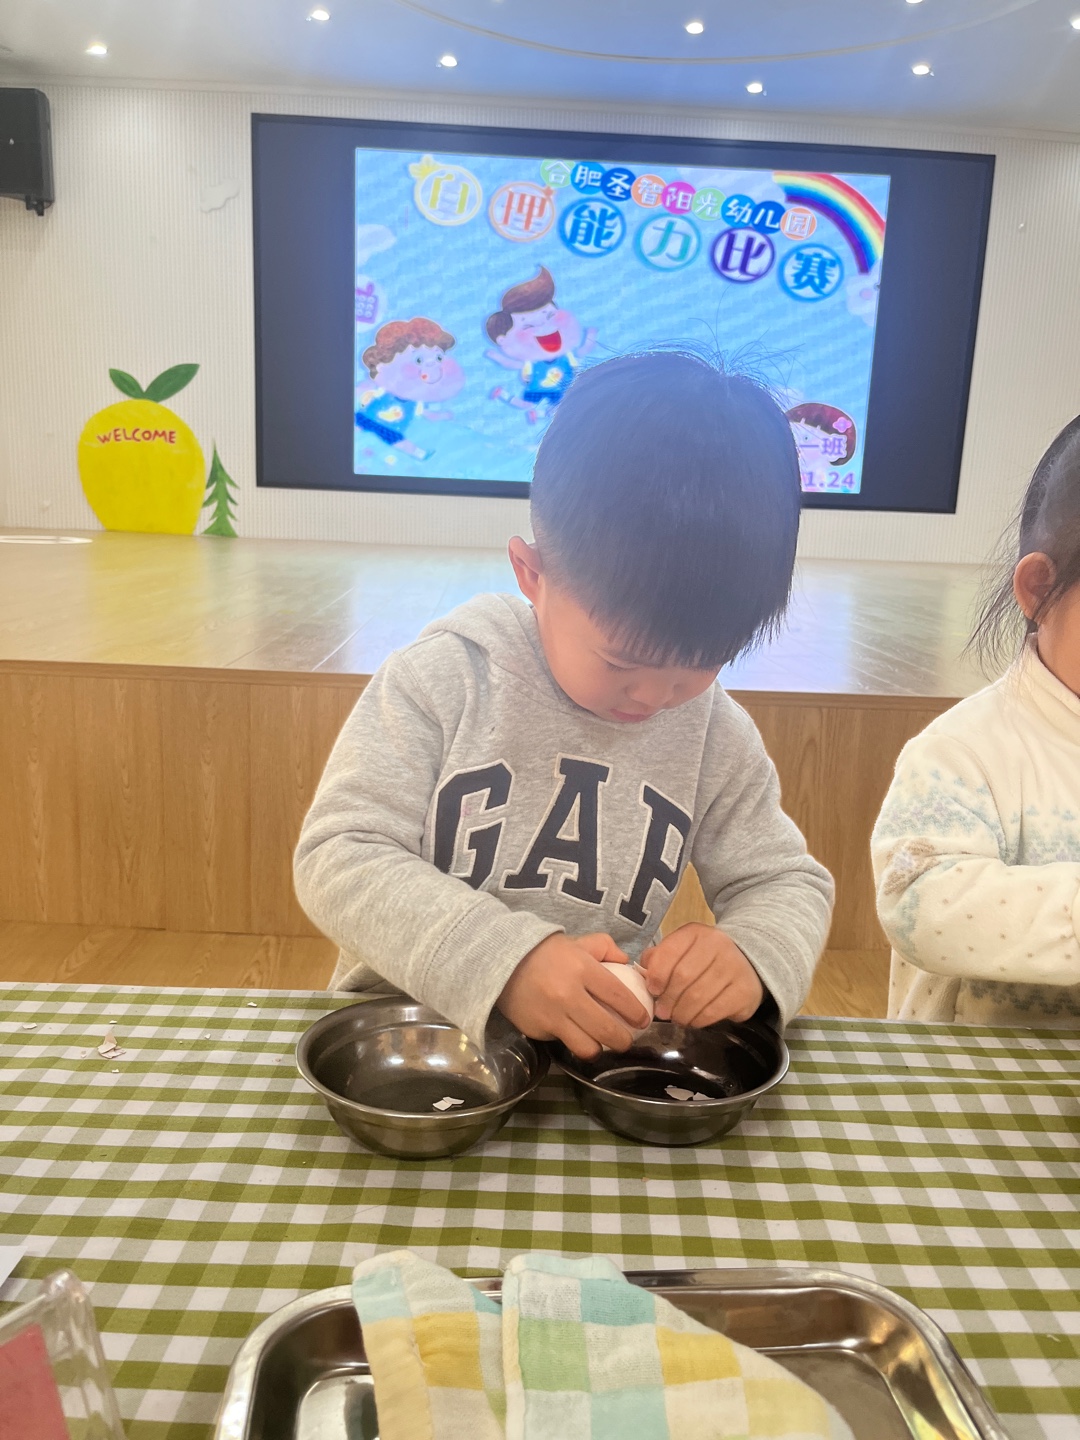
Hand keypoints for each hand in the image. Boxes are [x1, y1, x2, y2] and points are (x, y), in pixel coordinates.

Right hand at [497, 932, 649, 1059]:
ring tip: (602, 1044)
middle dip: (624, 1041)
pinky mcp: (538, 1030)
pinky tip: (576, 1034)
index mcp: (583, 969)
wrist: (501, 960)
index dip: (636, 1012)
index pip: (619, 996)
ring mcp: (552, 1016)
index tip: (643, 1020)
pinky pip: (563, 1043)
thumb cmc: (545, 952)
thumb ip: (605, 947)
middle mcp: (569, 995)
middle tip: (627, 1040)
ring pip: (587, 1047)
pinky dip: (573, 1041)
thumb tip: (627, 961)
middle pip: (607, 1030)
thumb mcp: (577, 941)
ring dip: (599, 1048)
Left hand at [642, 924, 763, 1026]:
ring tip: (677, 1017)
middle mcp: (718, 945)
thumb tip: (644, 973)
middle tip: (662, 1012)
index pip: (670, 952)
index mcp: (696, 933)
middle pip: (683, 977)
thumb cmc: (704, 959)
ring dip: (681, 1013)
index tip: (653, 990)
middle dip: (668, 999)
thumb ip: (660, 957)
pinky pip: (714, 1011)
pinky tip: (693, 1020)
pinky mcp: (745, 991)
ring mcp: (735, 968)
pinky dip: (698, 1020)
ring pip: (698, 997)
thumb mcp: (682, 949)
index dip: (657, 975)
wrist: (748, 962)